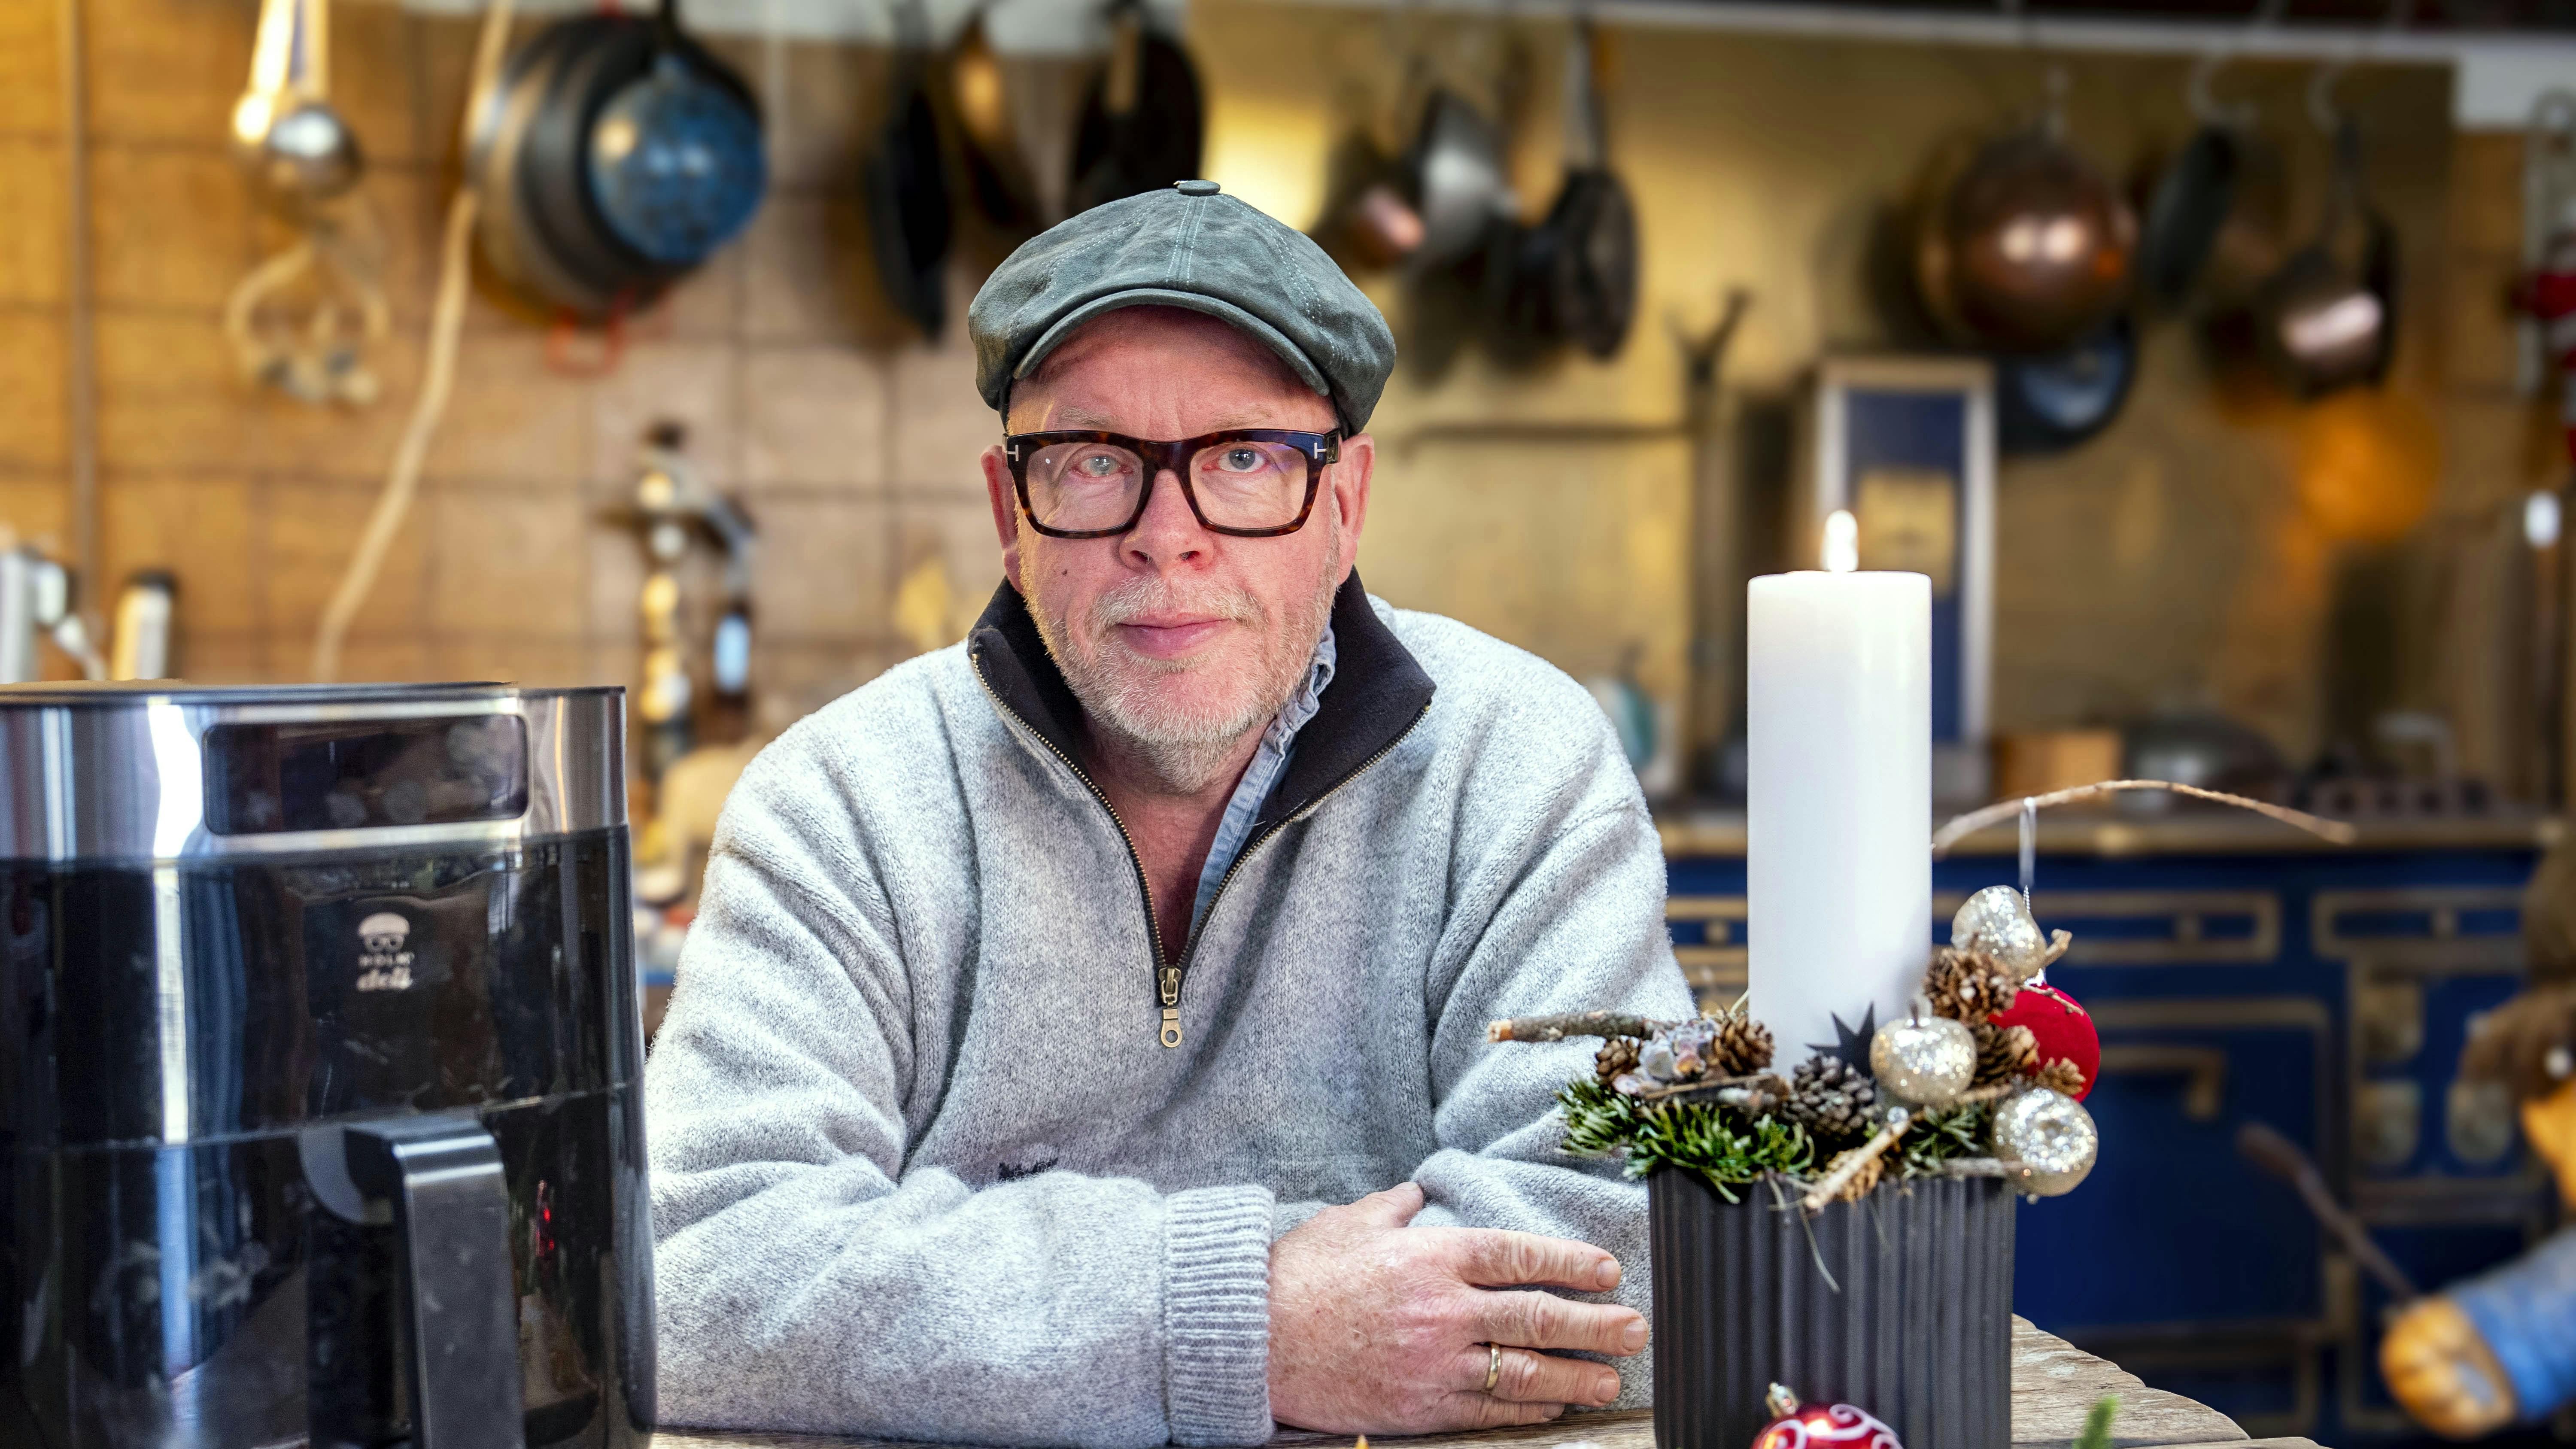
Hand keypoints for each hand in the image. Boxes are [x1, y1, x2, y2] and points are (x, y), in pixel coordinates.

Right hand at [1265, 1182, 1646, 1433]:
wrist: (1252, 1339)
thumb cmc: (1298, 1276)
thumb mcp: (1350, 1222)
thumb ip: (1394, 1208)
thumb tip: (1417, 1197)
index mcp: (1430, 1255)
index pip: (1520, 1256)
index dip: (1572, 1262)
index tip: (1608, 1270)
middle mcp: (1442, 1308)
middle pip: (1537, 1317)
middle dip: (1596, 1325)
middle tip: (1636, 1330)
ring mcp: (1434, 1362)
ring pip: (1523, 1373)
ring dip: (1575, 1378)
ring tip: (1609, 1381)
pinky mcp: (1420, 1405)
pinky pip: (1488, 1409)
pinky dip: (1526, 1409)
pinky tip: (1552, 1408)